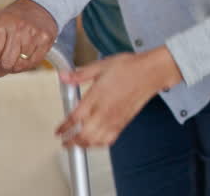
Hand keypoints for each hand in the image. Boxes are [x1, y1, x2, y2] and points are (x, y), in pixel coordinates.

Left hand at [0, 0, 58, 75]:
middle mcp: (19, 28)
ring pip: (19, 66)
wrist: (39, 6)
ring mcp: (34, 35)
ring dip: (11, 69)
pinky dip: (23, 67)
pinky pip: (32, 64)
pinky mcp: (45, 41)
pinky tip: (20, 61)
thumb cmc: (14, 17)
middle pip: (6, 62)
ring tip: (8, 64)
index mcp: (3, 22)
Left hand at [55, 46, 183, 148]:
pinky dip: (100, 144)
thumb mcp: (101, 65)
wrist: (150, 73)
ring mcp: (114, 119)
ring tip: (77, 144)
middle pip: (83, 134)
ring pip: (96, 140)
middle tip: (64, 142)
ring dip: (84, 145)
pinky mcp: (123, 122)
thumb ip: (81, 74)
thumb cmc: (130, 68)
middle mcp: (104, 111)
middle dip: (71, 141)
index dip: (64, 127)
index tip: (59, 131)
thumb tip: (65, 76)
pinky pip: (109, 140)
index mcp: (96, 96)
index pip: (75, 118)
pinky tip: (96, 142)